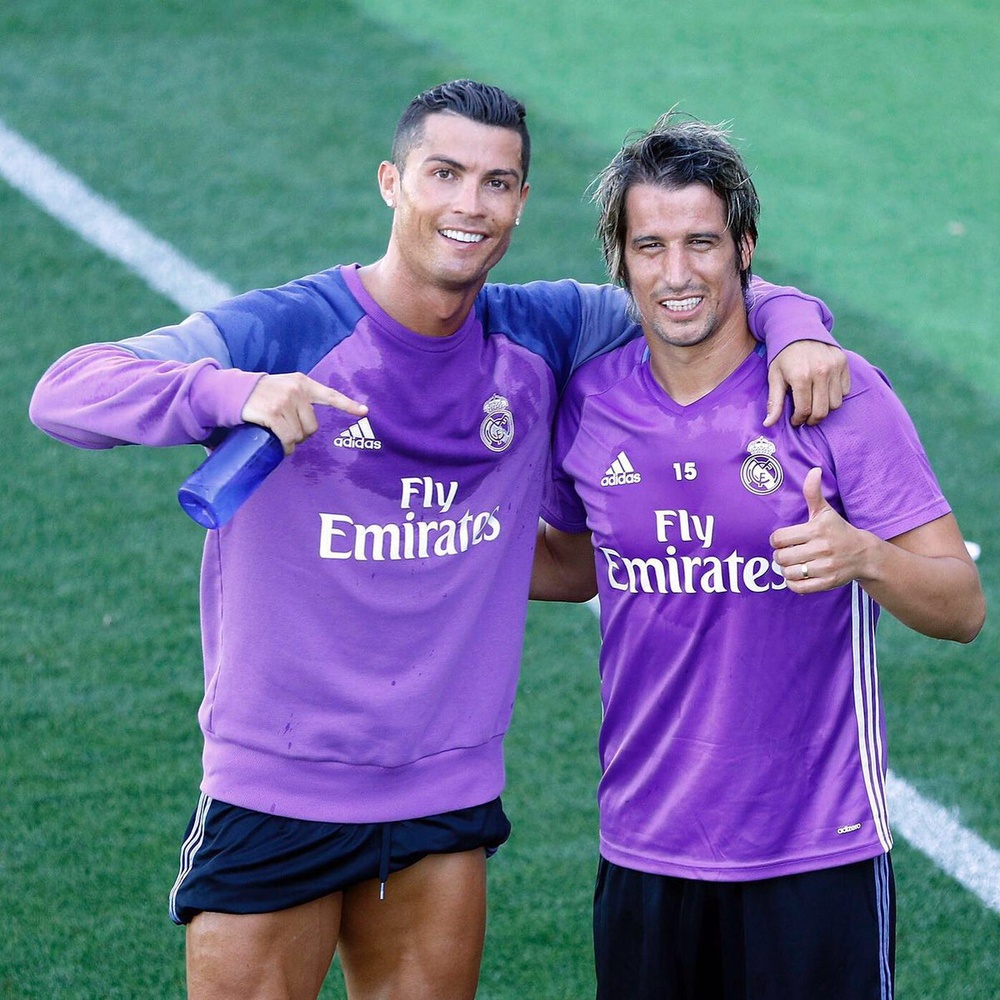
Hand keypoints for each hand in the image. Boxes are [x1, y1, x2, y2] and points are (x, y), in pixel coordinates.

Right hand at [241, 373, 367, 454]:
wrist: (236, 391)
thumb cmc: (263, 393)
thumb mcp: (285, 387)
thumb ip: (300, 399)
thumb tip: (310, 426)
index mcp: (303, 383)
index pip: (330, 395)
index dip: (348, 405)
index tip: (364, 411)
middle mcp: (296, 390)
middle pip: (312, 426)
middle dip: (303, 434)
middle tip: (289, 432)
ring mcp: (284, 402)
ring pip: (299, 435)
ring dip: (292, 441)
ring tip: (280, 435)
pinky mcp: (272, 414)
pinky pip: (287, 438)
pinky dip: (285, 447)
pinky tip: (281, 447)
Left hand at [764, 341, 850, 427]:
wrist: (799, 330)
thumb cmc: (783, 357)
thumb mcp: (774, 377)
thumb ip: (774, 402)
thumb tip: (768, 424)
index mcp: (801, 376)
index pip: (805, 410)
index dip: (799, 419)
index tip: (795, 420)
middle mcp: (821, 371)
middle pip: (822, 410)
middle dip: (812, 419)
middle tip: (805, 417)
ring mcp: (834, 366)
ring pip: (836, 403)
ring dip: (825, 408)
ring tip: (814, 403)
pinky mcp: (843, 362)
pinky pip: (844, 390)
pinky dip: (835, 395)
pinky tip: (823, 391)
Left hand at [770, 468, 871, 591]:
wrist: (864, 554)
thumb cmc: (838, 530)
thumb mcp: (825, 511)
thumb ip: (814, 492)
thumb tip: (814, 470)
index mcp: (817, 530)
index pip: (779, 538)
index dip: (776, 540)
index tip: (783, 540)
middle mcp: (822, 548)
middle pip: (781, 557)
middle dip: (780, 556)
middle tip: (786, 554)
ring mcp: (826, 567)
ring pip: (789, 573)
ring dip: (786, 570)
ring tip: (792, 565)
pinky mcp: (828, 582)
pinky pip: (799, 588)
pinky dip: (793, 584)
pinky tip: (797, 576)